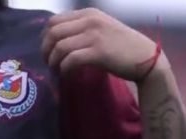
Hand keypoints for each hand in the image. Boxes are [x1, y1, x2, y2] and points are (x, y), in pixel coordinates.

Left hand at [41, 8, 158, 81]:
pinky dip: (63, 69)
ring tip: (57, 71)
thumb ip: (80, 30)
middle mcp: (90, 20)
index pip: (53, 21)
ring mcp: (94, 35)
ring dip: (53, 62)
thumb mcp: (100, 29)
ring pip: (59, 47)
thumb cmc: (120, 47)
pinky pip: (70, 60)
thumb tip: (55, 41)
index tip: (48, 52)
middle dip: (45, 51)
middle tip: (49, 64)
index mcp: (88, 13)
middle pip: (52, 33)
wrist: (144, 57)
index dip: (44, 39)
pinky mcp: (98, 52)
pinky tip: (66, 74)